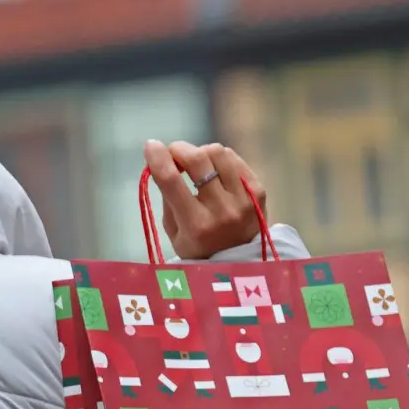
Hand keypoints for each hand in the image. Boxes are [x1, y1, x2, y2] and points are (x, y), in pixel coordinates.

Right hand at [144, 140, 267, 259]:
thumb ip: (167, 197)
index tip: (151, 146)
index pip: (171, 181)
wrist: (240, 262)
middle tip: (173, 153)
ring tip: (196, 164)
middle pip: (197, 160)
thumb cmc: (199, 246)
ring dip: (200, 152)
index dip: (157, 158)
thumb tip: (161, 160)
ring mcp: (243, 200)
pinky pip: (234, 158)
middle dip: (179, 149)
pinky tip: (214, 169)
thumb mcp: (174, 231)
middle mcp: (221, 212)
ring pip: (217, 152)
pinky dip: (218, 158)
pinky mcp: (258, 192)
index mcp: (195, 226)